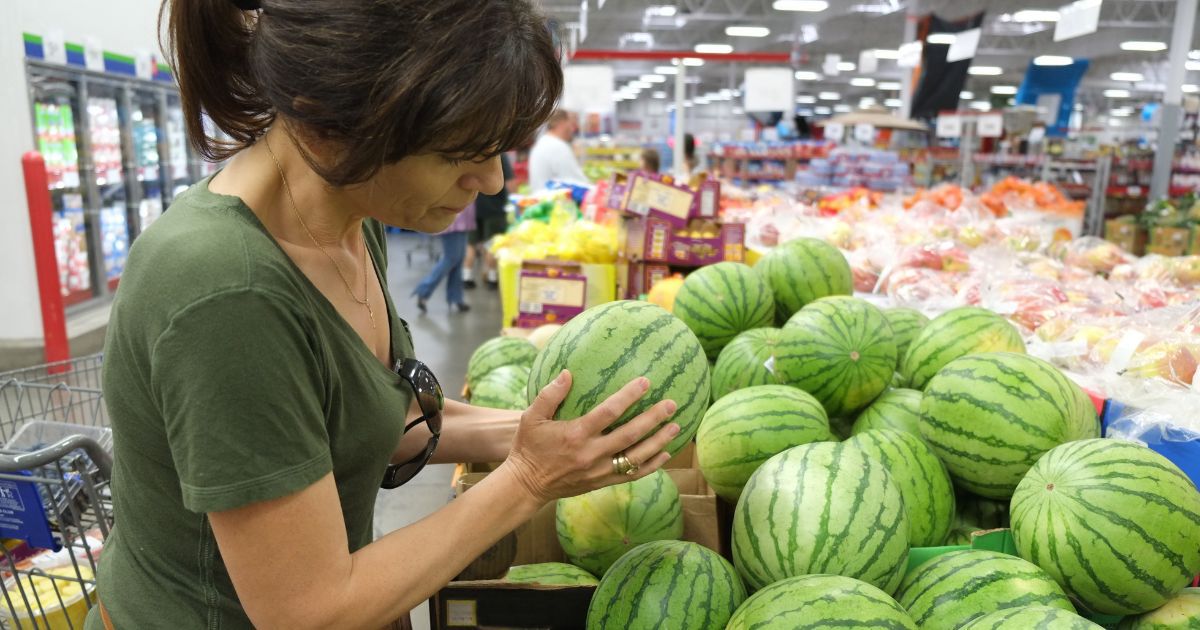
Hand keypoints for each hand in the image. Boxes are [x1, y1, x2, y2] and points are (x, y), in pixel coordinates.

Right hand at [503, 370, 679, 505]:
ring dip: (658, 442)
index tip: (646, 382)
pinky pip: (632, 475)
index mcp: (576, 434)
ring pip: (636, 457)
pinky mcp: (601, 483)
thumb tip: (568, 373)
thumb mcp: (531, 417)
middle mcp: (591, 453)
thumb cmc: (528, 447)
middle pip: (630, 435)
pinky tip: (665, 454)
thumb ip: (550, 394)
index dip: (629, 396)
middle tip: (671, 404)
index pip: (609, 412)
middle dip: (653, 419)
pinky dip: (651, 465)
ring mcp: (598, 471)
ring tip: (676, 427)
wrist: (525, 485)